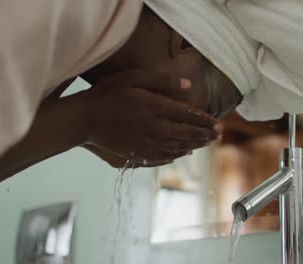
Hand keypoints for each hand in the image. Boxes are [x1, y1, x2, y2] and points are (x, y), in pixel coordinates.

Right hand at [82, 69, 218, 164]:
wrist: (84, 119)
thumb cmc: (108, 94)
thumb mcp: (134, 78)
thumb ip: (162, 81)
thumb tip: (189, 86)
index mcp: (157, 108)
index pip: (188, 115)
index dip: (205, 121)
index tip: (218, 124)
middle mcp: (155, 128)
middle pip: (186, 133)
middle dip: (204, 135)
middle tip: (218, 136)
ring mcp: (147, 143)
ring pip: (177, 147)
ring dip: (194, 146)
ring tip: (205, 145)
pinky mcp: (137, 154)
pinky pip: (162, 157)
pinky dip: (175, 156)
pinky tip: (181, 155)